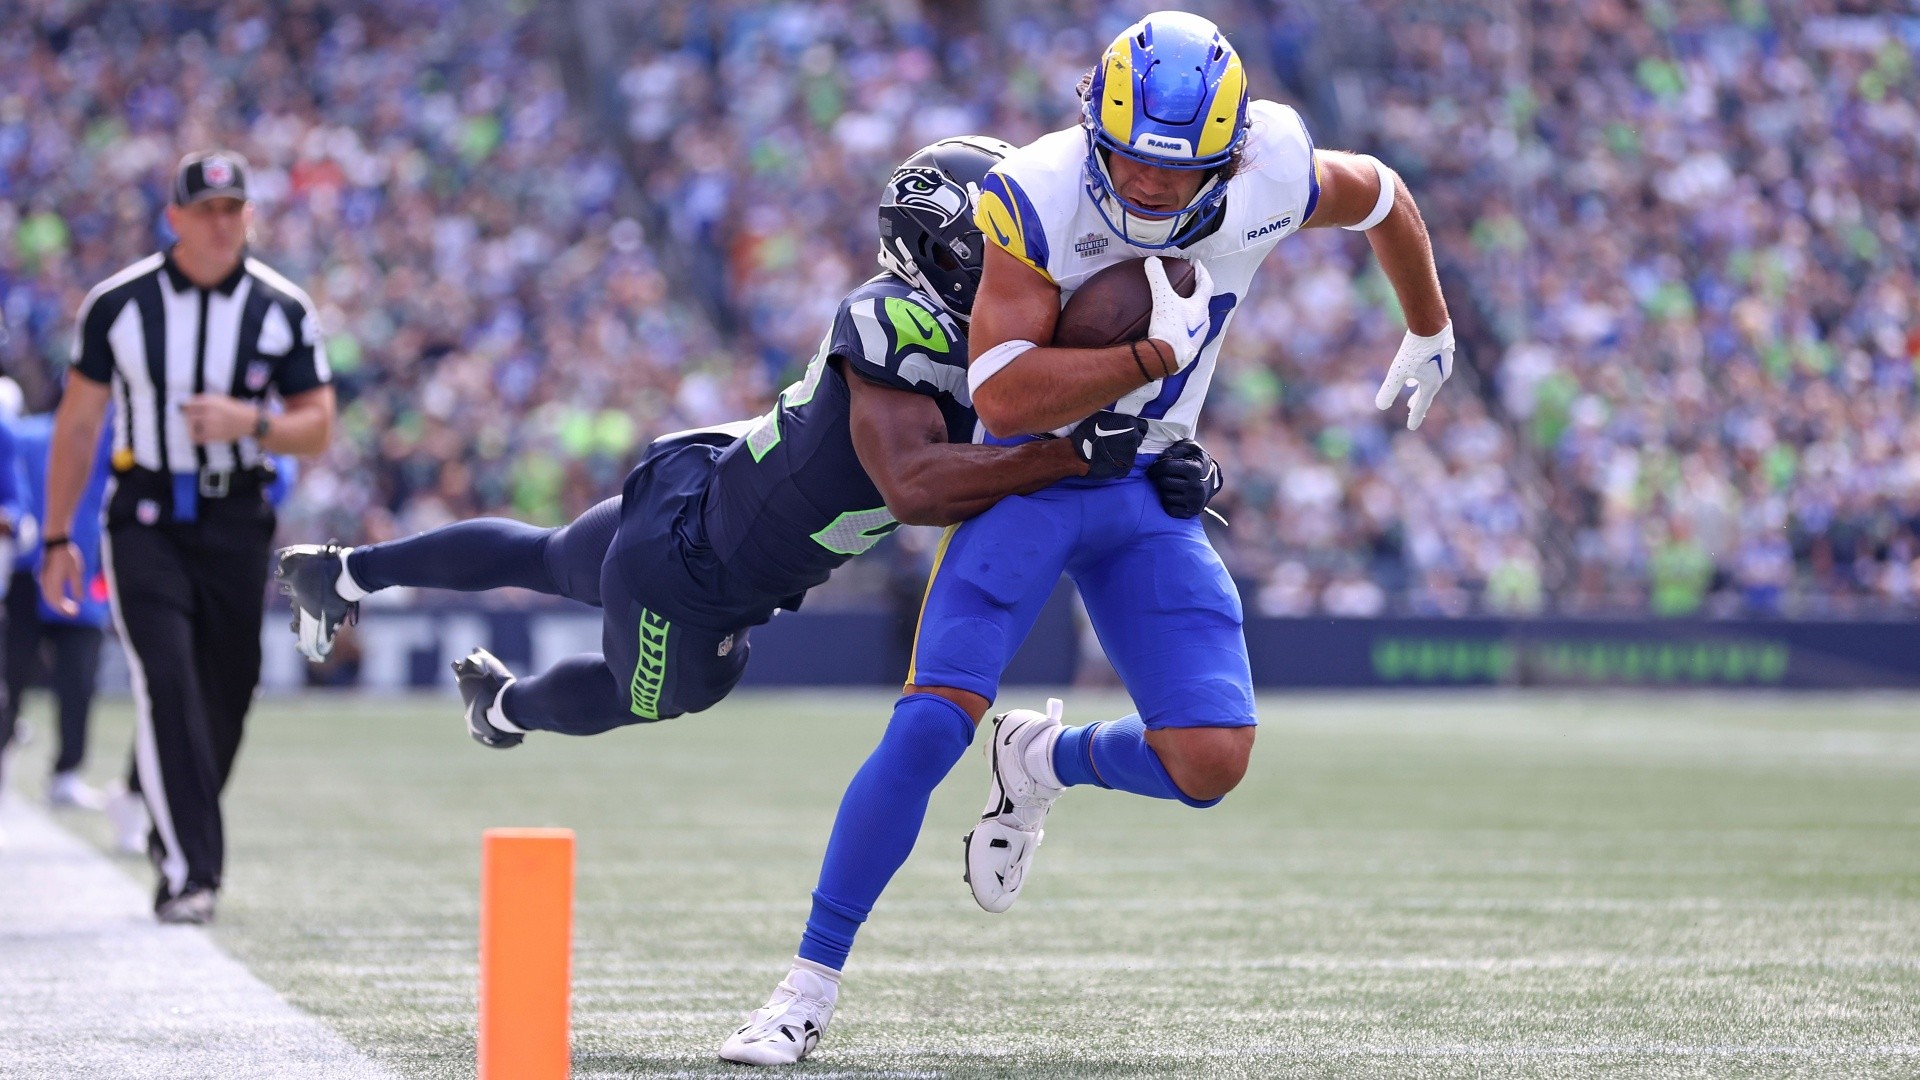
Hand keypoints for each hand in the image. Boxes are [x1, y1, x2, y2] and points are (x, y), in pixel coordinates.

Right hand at [39, 542, 84, 617]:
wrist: (56, 544)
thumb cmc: (68, 556)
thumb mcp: (77, 571)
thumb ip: (77, 586)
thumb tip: (81, 600)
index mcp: (54, 582)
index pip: (58, 602)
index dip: (65, 610)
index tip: (75, 614)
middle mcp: (45, 583)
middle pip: (52, 602)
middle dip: (62, 610)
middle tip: (74, 614)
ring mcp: (42, 580)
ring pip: (48, 597)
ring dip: (58, 605)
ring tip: (71, 608)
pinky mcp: (43, 577)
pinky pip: (47, 591)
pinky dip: (54, 598)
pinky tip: (63, 600)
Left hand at [181, 394, 260, 443]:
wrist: (249, 421)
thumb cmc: (233, 409)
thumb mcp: (219, 399)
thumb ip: (203, 400)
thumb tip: (185, 405)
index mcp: (210, 402)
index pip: (189, 404)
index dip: (187, 408)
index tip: (189, 411)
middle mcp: (209, 412)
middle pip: (188, 416)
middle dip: (188, 418)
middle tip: (192, 421)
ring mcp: (211, 424)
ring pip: (190, 427)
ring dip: (190, 428)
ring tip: (194, 429)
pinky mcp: (214, 435)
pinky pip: (197, 438)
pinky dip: (194, 437)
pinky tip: (198, 436)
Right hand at [1068, 410, 1146, 479]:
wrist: (1079, 453)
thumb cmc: (1088, 433)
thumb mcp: (1102, 417)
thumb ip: (1116, 419)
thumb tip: (1120, 421)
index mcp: (1130, 425)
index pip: (1142, 426)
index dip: (1135, 428)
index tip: (1130, 431)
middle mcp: (1134, 439)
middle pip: (1137, 440)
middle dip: (1129, 441)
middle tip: (1117, 442)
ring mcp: (1131, 455)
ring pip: (1131, 453)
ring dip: (1124, 453)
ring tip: (1111, 453)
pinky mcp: (1125, 468)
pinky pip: (1125, 466)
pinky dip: (1119, 465)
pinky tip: (1110, 463)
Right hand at [1143, 257, 1214, 374]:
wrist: (1166, 359)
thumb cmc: (1169, 329)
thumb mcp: (1162, 299)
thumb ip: (1157, 278)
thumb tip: (1152, 262)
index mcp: (1200, 308)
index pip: (1206, 284)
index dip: (1202, 272)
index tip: (1197, 265)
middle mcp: (1203, 322)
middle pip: (1203, 302)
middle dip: (1197, 291)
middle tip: (1190, 283)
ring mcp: (1198, 337)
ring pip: (1198, 318)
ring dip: (1191, 309)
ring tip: (1181, 304)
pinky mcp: (1189, 348)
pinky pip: (1190, 331)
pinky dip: (1184, 323)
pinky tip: (1175, 326)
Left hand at [1147, 439, 1223, 518]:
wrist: (1213, 481)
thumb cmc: (1197, 462)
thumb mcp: (1191, 449)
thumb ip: (1176, 448)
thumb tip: (1161, 458)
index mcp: (1195, 469)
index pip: (1166, 467)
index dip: (1155, 468)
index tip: (1152, 470)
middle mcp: (1196, 486)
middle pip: (1164, 482)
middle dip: (1160, 478)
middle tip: (1163, 477)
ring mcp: (1194, 501)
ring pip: (1165, 496)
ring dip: (1164, 490)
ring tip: (1171, 486)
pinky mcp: (1192, 512)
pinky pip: (1170, 509)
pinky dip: (1168, 502)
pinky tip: (1174, 496)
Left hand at [1374, 322, 1454, 430]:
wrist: (1431, 325)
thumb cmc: (1415, 350)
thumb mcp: (1398, 371)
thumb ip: (1390, 389)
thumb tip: (1380, 406)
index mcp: (1431, 384)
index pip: (1421, 406)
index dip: (1415, 417)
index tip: (1411, 428)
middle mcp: (1440, 376)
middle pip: (1427, 393)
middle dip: (1418, 402)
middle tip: (1411, 410)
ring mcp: (1443, 364)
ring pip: (1429, 379)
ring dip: (1420, 386)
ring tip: (1411, 387)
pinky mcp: (1442, 352)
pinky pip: (1431, 367)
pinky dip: (1423, 372)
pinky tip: (1417, 367)